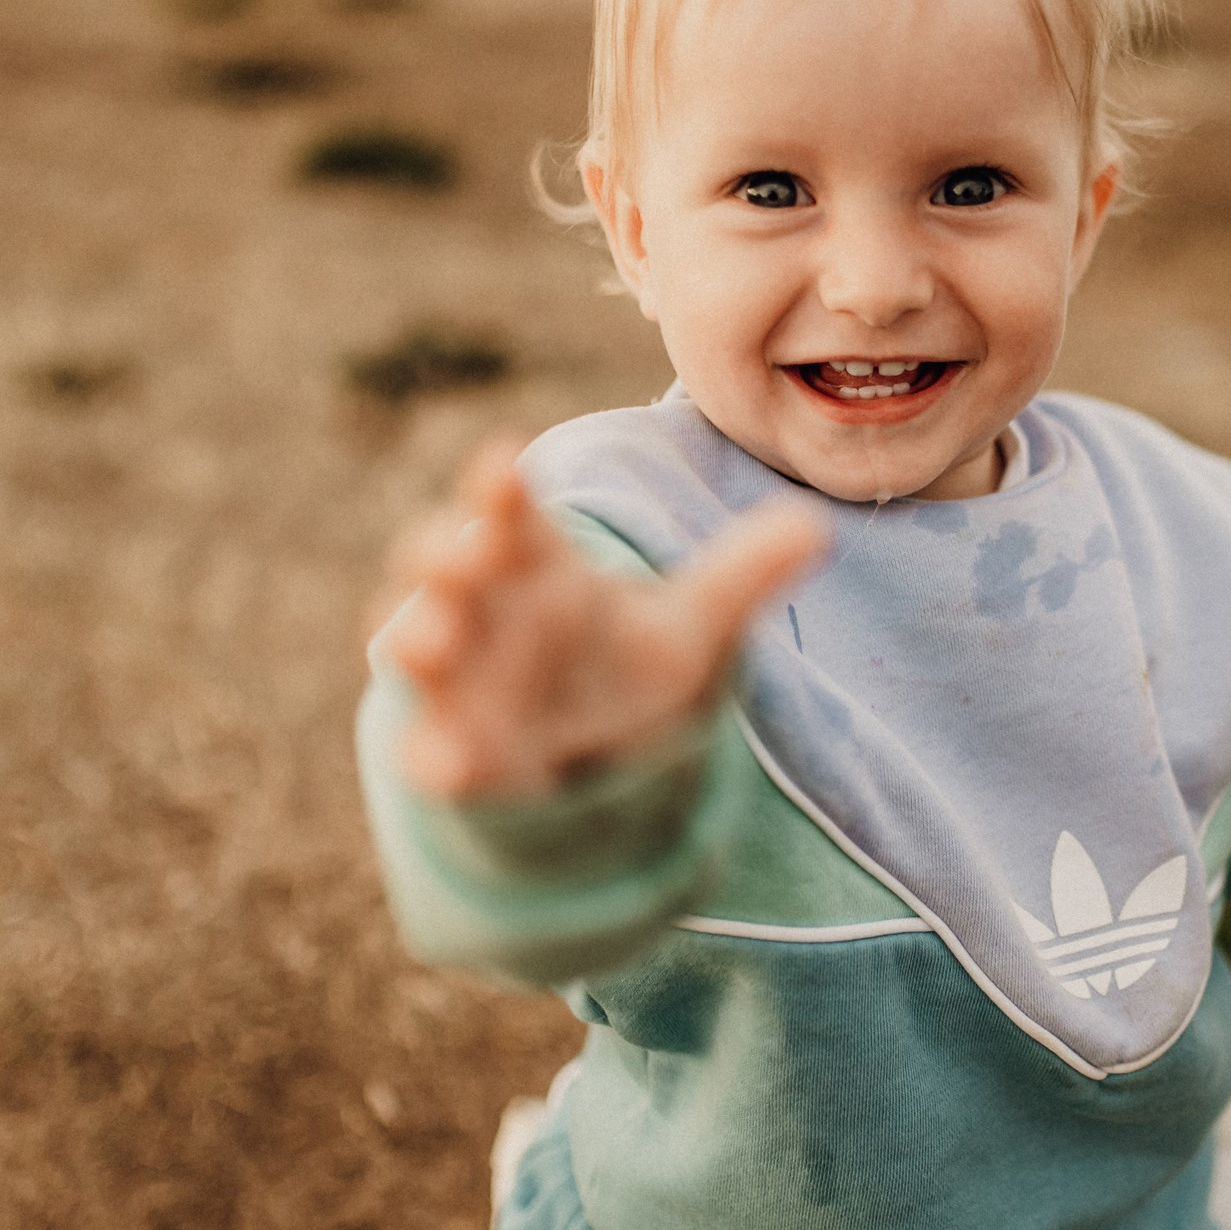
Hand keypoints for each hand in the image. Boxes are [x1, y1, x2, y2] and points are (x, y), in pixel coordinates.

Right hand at [381, 440, 827, 799]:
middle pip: (442, 562)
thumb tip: (818, 525)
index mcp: (534, 562)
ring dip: (418, 639)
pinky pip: (427, 747)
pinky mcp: (453, 748)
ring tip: (431, 643)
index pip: (508, 509)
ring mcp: (459, 679)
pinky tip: (449, 764)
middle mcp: (483, 609)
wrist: (594, 758)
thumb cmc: (623, 666)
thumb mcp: (691, 626)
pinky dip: (433, 753)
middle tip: (463, 550)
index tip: (507, 465)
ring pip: (412, 643)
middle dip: (441, 553)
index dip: (500, 488)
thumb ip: (741, 576)